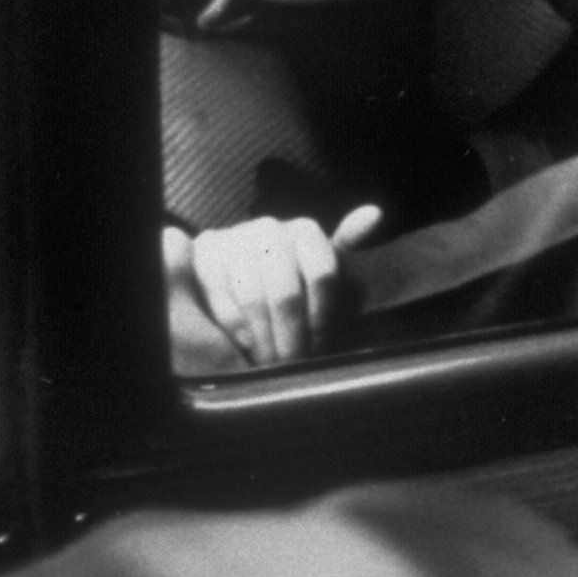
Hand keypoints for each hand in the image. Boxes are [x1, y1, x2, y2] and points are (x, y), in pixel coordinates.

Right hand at [163, 205, 382, 371]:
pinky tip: (243, 347)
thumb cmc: (291, 279)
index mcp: (306, 231)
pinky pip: (219, 299)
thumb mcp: (322, 270)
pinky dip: (234, 329)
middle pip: (287, 293)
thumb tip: (373, 213)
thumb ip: (347, 246)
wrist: (236, 277)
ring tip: (269, 362)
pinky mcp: (204, 254)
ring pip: (253, 299)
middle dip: (291, 336)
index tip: (321, 346)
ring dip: (264, 338)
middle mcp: (269, 228)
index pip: (324, 276)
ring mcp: (233, 238)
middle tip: (292, 363)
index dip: (323, 317)